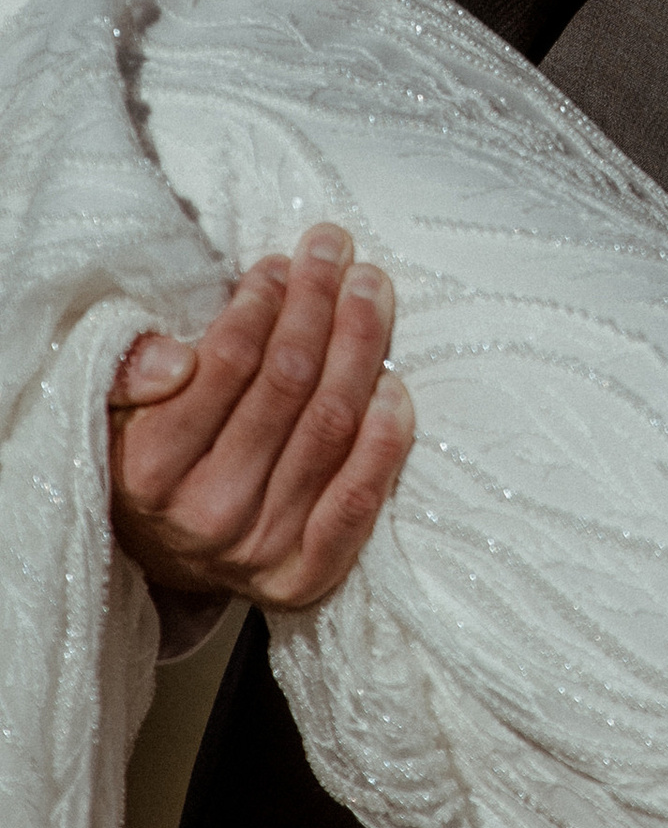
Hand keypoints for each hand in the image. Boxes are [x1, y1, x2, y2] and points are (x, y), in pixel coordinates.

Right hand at [108, 224, 414, 610]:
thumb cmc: (150, 458)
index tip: (280, 262)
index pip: (226, 364)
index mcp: (149, 470)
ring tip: (370, 287)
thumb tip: (174, 359)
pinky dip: (385, 440)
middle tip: (336, 251)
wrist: (168, 556)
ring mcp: (260, 548)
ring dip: (360, 344)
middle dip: (317, 303)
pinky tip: (395, 384)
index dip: (262, 302)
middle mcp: (206, 514)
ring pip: (330, 425)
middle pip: (288, 384)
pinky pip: (358, 500)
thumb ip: (127, 372)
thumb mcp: (112, 412)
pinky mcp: (306, 576)